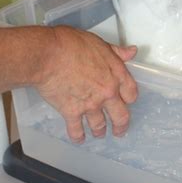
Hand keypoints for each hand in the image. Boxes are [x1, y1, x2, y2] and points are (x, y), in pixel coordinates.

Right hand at [36, 26, 137, 142]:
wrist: (49, 55)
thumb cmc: (72, 44)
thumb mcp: (100, 44)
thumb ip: (117, 52)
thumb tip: (132, 52)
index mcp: (116, 74)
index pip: (131, 93)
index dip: (129, 98)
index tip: (127, 101)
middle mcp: (107, 93)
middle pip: (121, 116)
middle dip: (121, 126)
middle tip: (120, 130)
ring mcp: (90, 105)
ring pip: (100, 125)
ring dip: (100, 131)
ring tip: (99, 134)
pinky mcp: (72, 112)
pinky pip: (77, 130)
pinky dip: (78, 136)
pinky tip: (79, 138)